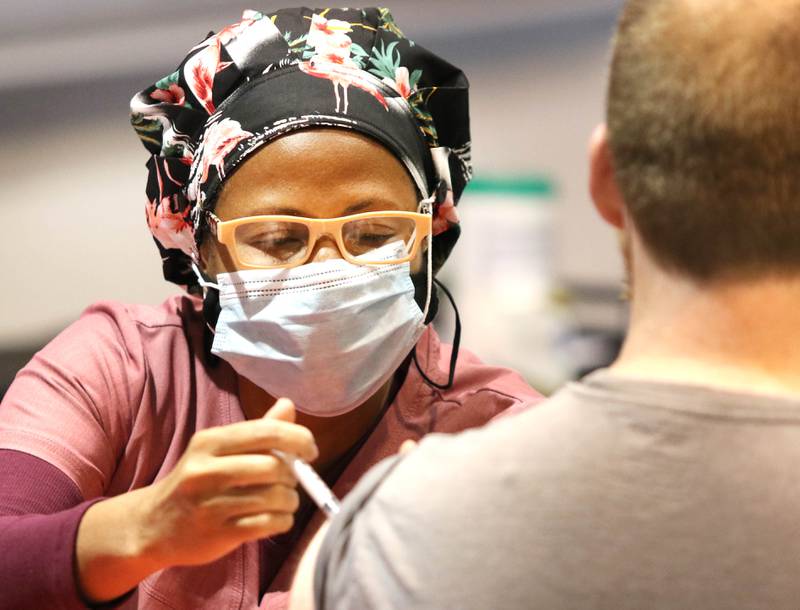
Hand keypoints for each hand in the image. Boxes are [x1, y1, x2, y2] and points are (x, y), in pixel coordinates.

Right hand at [135, 398, 316, 567]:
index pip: (267, 432)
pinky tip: (277, 519)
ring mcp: (210, 504)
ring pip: (274, 497)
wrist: (153, 525)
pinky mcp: (217, 533)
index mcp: (210, 442)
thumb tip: (288, 405)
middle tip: (291, 480)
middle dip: (293, 474)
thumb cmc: (197, 482)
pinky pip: (267, 524)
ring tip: (284, 501)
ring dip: (290, 500)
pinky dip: (282, 521)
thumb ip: (257, 430)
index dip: (299, 439)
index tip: (310, 450)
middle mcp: (206, 470)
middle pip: (273, 466)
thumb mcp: (218, 450)